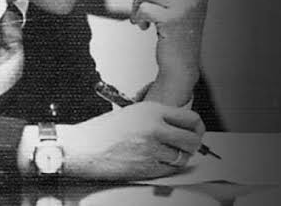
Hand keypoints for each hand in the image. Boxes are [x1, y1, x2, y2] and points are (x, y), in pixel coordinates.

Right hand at [58, 102, 204, 179]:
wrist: (83, 147)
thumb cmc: (102, 131)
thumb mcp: (132, 113)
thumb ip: (156, 117)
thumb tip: (178, 127)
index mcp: (152, 111)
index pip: (191, 119)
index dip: (197, 127)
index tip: (195, 131)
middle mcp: (155, 128)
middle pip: (192, 140)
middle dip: (192, 145)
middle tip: (187, 146)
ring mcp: (151, 149)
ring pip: (181, 158)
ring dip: (178, 157)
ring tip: (167, 153)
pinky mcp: (147, 167)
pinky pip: (168, 170)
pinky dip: (166, 167)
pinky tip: (155, 160)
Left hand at [131, 0, 209, 82]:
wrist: (180, 63)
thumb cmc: (174, 29)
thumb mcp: (172, 0)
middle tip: (141, 11)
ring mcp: (187, 7)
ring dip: (136, 7)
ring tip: (141, 20)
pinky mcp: (173, 20)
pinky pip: (143, 7)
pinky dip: (137, 17)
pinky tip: (142, 27)